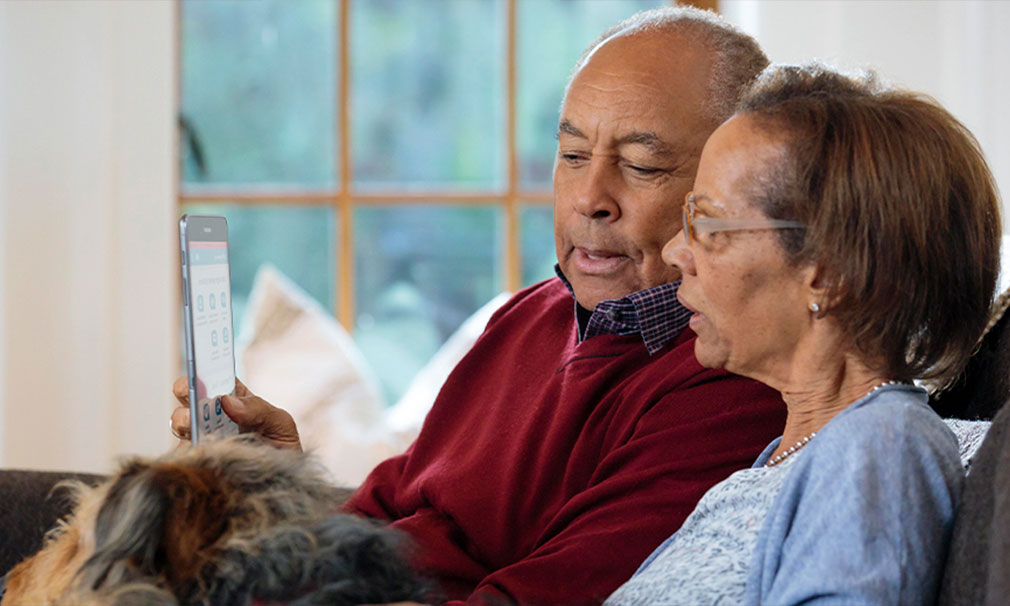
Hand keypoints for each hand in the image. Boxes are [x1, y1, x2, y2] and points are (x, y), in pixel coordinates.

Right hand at [171, 377, 301, 450]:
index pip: (213, 376)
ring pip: (179, 423)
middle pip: (188, 396)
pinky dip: (186, 451)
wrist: (282, 486)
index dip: (201, 368)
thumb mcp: (280, 425)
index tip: (199, 368)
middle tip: (195, 398)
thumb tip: (227, 401)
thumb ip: (259, 409)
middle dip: (186, 391)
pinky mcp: (195, 462)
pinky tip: (199, 454)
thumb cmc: (282, 450)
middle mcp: (213, 415)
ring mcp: (201, 438)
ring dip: (183, 422)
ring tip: (195, 429)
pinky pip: (180, 455)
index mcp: (235, 399)